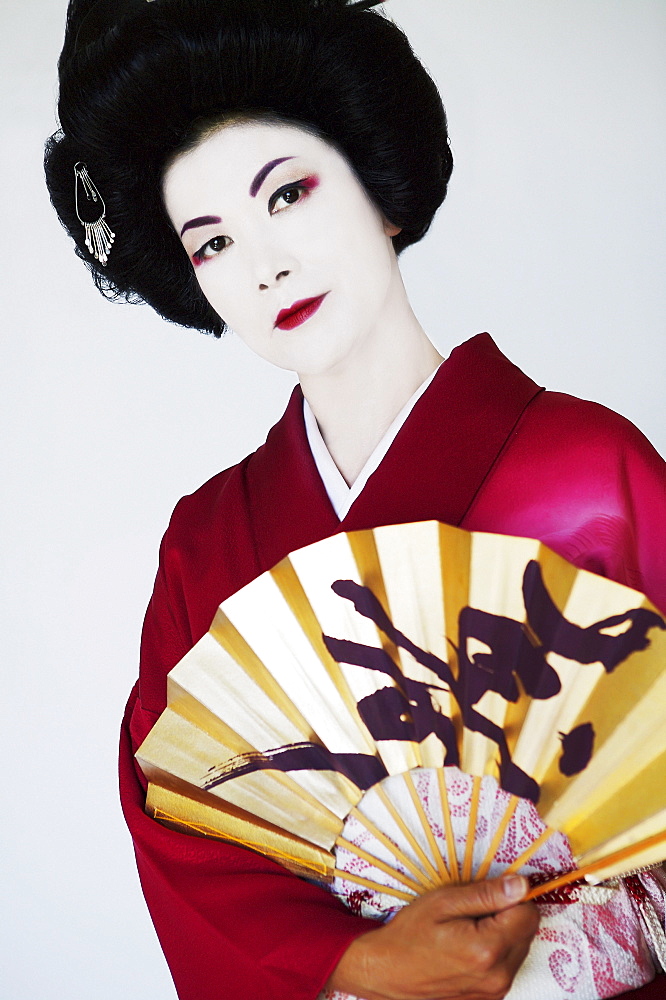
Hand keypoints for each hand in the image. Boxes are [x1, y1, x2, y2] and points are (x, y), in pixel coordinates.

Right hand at [327, 876, 538, 999]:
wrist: (388, 971)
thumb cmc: (411, 934)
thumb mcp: (444, 902)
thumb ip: (487, 894)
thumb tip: (522, 884)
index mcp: (488, 949)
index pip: (529, 913)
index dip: (513, 896)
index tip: (491, 892)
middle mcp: (498, 976)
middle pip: (527, 931)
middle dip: (508, 914)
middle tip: (473, 910)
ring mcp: (495, 991)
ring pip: (520, 948)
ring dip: (504, 932)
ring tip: (469, 928)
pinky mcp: (491, 997)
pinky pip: (508, 964)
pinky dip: (497, 950)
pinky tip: (469, 945)